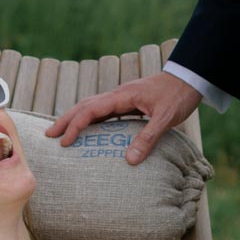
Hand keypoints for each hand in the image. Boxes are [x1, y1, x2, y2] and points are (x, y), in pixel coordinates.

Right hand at [46, 72, 200, 165]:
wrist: (189, 79)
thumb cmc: (178, 96)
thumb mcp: (165, 118)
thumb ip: (147, 138)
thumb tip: (129, 160)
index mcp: (123, 96)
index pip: (91, 110)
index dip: (75, 125)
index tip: (64, 142)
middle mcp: (118, 95)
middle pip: (85, 105)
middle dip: (66, 120)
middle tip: (49, 136)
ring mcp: (123, 97)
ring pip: (92, 106)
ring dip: (76, 118)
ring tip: (63, 133)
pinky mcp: (129, 101)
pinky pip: (104, 111)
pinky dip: (91, 119)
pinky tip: (89, 129)